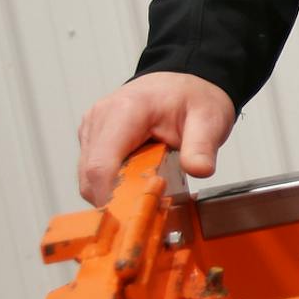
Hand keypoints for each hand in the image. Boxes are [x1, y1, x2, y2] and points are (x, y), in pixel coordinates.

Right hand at [76, 71, 236, 206]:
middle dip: (115, 198)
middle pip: (90, 176)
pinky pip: (93, 171)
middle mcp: (99, 119)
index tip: (132, 217)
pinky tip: (138, 180)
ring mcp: (92, 128)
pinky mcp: (93, 138)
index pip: (101, 165)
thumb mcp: (209, 119)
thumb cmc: (194, 97)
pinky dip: (113, 183)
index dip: (111, 197)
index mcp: (125, 111)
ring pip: (88, 177)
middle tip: (148, 208)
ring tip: (147, 190)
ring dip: (114, 191)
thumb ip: (202, 147)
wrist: (185, 81)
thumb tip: (200, 171)